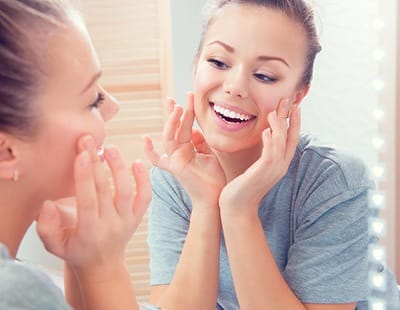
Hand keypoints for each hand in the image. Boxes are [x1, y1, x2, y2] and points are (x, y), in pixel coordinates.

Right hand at [36, 135, 150, 275]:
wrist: (102, 263)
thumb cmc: (75, 250)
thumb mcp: (54, 245)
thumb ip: (46, 227)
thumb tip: (46, 204)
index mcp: (89, 232)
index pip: (88, 201)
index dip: (84, 177)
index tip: (80, 155)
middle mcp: (111, 225)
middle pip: (104, 190)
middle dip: (95, 163)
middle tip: (88, 141)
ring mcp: (127, 220)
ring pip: (126, 191)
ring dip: (119, 168)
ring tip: (110, 148)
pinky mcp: (137, 216)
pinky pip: (145, 197)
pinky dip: (144, 180)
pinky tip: (137, 163)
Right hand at [144, 93, 225, 206]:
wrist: (216, 197)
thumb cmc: (214, 178)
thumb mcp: (209, 154)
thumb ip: (201, 142)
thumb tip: (194, 130)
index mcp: (188, 148)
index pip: (186, 126)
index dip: (187, 111)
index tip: (189, 96)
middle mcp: (179, 152)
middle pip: (176, 128)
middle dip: (178, 111)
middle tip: (181, 96)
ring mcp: (175, 159)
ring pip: (170, 136)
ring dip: (172, 122)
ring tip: (177, 107)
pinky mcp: (175, 167)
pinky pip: (158, 160)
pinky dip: (150, 151)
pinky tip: (145, 139)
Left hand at [219, 99, 299, 217]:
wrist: (237, 208)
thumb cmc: (242, 187)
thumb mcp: (255, 167)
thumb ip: (262, 153)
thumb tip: (264, 137)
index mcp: (279, 164)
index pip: (291, 140)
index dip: (294, 123)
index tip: (294, 106)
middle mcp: (280, 166)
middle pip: (290, 138)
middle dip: (289, 118)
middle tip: (288, 100)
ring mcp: (273, 171)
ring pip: (281, 144)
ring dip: (278, 126)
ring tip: (274, 112)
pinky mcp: (262, 174)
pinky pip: (270, 155)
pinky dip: (270, 142)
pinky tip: (266, 130)